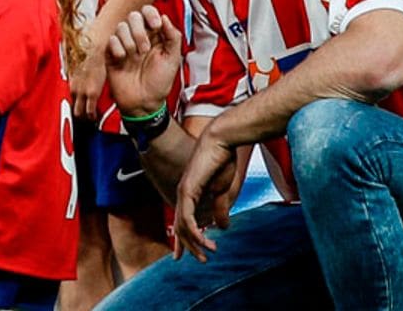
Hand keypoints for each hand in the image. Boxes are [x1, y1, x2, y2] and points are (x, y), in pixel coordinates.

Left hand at [70, 43, 106, 120]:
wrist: (91, 51)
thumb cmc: (85, 55)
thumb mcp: (75, 67)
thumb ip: (74, 75)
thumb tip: (74, 76)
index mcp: (70, 83)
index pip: (70, 100)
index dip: (74, 107)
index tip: (79, 110)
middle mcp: (74, 90)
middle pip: (73, 109)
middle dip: (79, 116)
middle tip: (85, 119)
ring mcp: (82, 93)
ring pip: (80, 113)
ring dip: (85, 117)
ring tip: (91, 120)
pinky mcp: (92, 94)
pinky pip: (90, 111)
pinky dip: (93, 116)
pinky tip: (96, 118)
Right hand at [105, 5, 181, 116]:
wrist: (143, 103)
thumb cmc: (159, 83)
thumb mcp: (172, 60)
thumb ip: (173, 37)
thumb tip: (165, 17)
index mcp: (153, 35)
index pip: (148, 12)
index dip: (150, 14)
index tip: (155, 25)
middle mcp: (137, 36)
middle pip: (133, 16)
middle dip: (139, 31)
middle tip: (145, 49)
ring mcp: (123, 44)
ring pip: (121, 26)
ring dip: (129, 41)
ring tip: (135, 57)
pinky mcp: (111, 53)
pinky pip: (111, 40)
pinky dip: (117, 48)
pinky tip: (123, 59)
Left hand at [173, 124, 237, 261]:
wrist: (222, 142)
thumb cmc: (222, 162)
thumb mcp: (223, 192)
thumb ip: (220, 209)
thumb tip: (221, 227)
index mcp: (190, 195)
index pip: (182, 221)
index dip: (181, 240)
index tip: (180, 256)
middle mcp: (183, 194)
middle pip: (180, 227)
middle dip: (190, 246)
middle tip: (203, 259)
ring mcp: (183, 191)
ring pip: (182, 225)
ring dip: (195, 242)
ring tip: (208, 253)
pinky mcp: (188, 189)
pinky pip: (186, 215)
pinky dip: (194, 230)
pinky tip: (203, 239)